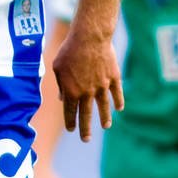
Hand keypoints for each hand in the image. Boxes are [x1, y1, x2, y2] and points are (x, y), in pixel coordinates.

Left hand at [52, 27, 122, 141]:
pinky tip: (119, 108)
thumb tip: (61, 97)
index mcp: (71, 91)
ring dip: (104, 118)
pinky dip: (118, 101)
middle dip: (85, 128)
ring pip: (104, 107)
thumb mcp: (57, 68)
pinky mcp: (113, 78)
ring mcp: (102, 86)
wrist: (89, 38)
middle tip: (86, 139)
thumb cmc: (69, 50)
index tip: (71, 129)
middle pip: (86, 114)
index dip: (70, 121)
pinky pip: (117, 93)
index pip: (70, 111)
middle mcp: (87, 92)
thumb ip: (60, 85)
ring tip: (105, 126)